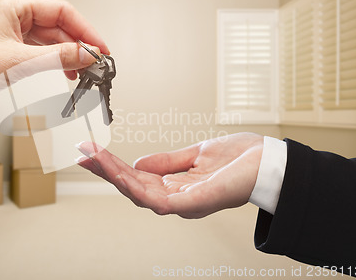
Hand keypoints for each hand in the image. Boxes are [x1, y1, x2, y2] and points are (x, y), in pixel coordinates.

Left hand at [0, 0, 108, 128]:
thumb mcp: (19, 63)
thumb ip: (58, 58)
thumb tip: (87, 55)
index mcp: (14, 7)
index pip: (61, 11)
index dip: (85, 30)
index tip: (100, 48)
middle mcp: (14, 18)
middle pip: (58, 27)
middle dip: (78, 46)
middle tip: (95, 64)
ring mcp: (12, 37)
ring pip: (50, 43)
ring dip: (67, 57)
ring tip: (82, 73)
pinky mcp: (10, 54)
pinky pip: (40, 55)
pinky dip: (54, 65)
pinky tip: (64, 76)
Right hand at [76, 132, 262, 218]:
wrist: (271, 161)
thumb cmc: (240, 159)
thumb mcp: (196, 154)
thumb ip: (168, 161)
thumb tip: (140, 163)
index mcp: (176, 186)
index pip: (137, 178)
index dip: (114, 166)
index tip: (93, 151)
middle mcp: (176, 198)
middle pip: (132, 187)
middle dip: (106, 170)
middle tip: (83, 153)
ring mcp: (184, 203)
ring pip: (139, 194)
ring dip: (114, 176)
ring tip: (93, 159)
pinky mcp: (194, 204)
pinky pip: (158, 200)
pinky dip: (136, 188)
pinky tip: (121, 175)